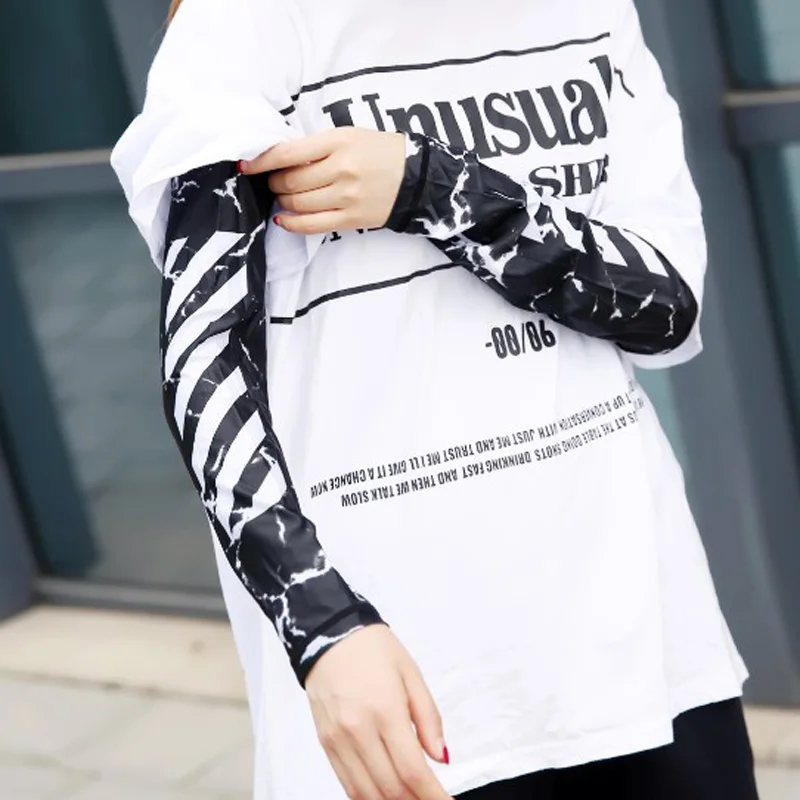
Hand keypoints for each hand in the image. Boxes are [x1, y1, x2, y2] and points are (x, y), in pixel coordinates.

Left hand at [238, 128, 405, 234]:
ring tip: (283, 197)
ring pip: (298, 203)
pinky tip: (283, 220)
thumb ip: (316, 146)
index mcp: (338, 141)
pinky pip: (312, 225)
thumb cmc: (380, 152)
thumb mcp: (349, 136)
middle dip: (274, 183)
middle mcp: (341, 169)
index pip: (288, 153)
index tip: (247, 166)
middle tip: (274, 182)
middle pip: (290, 181)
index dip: (261, 161)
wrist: (417, 177)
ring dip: (283, 201)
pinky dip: (291, 223)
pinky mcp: (352, 218)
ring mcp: (347, 196)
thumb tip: (280, 160)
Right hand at [305, 625, 450, 799]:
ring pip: (366, 793)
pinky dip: (368, 797)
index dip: (433, 796)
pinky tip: (386, 794)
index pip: (413, 770)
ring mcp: (338, 739)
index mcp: (384, 709)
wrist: (329, 633)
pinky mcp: (325, 743)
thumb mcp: (411, 674)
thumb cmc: (372, 648)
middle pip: (391, 788)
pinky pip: (347, 784)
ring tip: (413, 798)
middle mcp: (357, 729)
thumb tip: (442, 757)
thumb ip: (428, 718)